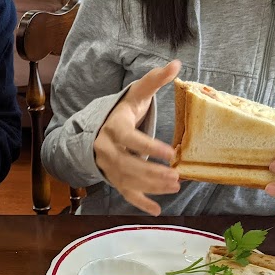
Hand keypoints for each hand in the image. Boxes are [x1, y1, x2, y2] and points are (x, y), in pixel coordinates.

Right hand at [94, 60, 181, 214]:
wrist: (98, 131)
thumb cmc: (123, 112)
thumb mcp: (136, 94)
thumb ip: (155, 80)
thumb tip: (176, 64)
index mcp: (113, 128)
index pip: (130, 140)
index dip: (149, 147)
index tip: (169, 153)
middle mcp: (107, 150)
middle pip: (128, 165)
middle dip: (152, 172)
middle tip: (176, 175)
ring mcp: (109, 167)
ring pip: (128, 180)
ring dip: (151, 186)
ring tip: (175, 186)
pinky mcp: (114, 179)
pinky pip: (125, 193)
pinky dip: (140, 203)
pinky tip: (156, 210)